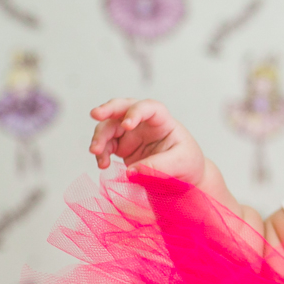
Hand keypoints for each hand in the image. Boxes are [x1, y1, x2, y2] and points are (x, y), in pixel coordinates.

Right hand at [89, 98, 205, 185]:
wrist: (184, 176)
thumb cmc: (187, 164)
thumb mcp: (181, 164)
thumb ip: (157, 167)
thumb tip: (130, 172)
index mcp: (163, 121)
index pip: (150, 108)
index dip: (136, 112)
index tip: (127, 125)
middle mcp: (145, 124)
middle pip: (124, 107)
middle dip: (108, 109)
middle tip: (95, 114)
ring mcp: (131, 134)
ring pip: (110, 126)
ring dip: (100, 136)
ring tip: (95, 151)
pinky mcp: (122, 147)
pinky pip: (106, 145)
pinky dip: (101, 153)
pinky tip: (102, 164)